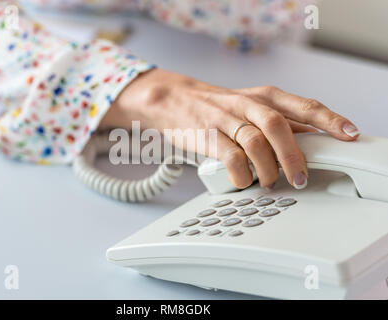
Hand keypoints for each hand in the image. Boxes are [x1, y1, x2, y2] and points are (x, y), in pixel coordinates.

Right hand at [102, 69, 359, 188]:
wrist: (175, 100)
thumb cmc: (219, 108)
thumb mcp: (253, 107)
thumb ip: (281, 122)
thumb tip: (314, 140)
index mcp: (265, 97)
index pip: (302, 105)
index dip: (328, 120)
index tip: (348, 134)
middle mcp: (247, 104)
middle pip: (278, 126)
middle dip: (293, 156)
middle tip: (299, 178)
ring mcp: (225, 119)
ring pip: (254, 143)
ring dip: (267, 169)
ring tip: (268, 182)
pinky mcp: (206, 136)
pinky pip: (230, 158)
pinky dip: (241, 175)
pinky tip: (243, 181)